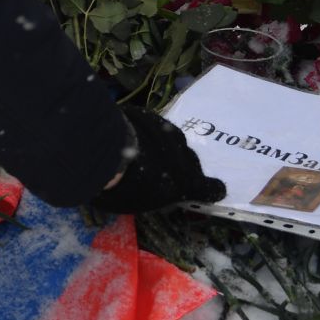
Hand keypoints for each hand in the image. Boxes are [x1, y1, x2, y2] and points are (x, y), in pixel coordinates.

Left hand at [89, 105, 226, 215]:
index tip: (213, 190)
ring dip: (165, 149)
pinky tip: (134, 137)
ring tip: (148, 153)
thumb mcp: (139, 203)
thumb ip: (153, 194)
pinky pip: (155, 128)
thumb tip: (151, 190)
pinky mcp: (151, 116)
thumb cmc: (123, 186)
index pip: (209, 188)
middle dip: (181, 168)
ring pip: (174, 142)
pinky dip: (148, 134)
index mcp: (186, 183)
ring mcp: (169, 133)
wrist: (106, 148)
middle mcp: (184, 156)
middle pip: (190, 162)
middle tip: (163, 173)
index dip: (211, 190)